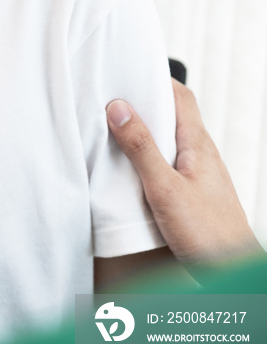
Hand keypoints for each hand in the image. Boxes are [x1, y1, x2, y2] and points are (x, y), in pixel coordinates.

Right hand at [106, 79, 264, 268]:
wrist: (229, 269)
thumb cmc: (206, 232)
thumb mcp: (164, 188)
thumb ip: (141, 148)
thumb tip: (120, 109)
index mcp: (197, 144)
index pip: (180, 96)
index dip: (156, 80)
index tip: (129, 74)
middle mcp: (201, 154)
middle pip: (173, 116)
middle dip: (144, 105)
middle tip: (113, 101)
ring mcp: (198, 173)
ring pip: (169, 140)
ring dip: (145, 133)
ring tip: (114, 132)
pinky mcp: (191, 191)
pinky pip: (168, 162)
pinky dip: (148, 157)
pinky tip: (130, 170)